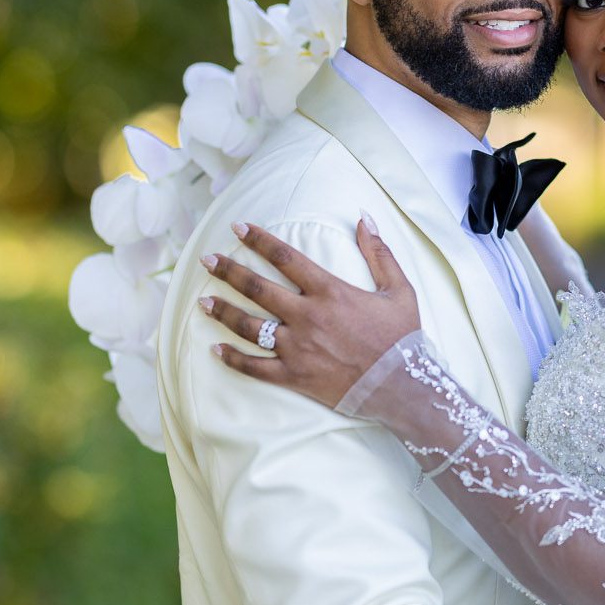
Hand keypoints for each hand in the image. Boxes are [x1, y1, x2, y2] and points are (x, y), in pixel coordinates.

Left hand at [199, 216, 420, 409]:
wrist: (403, 386)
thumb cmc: (402, 337)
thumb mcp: (399, 289)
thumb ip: (379, 253)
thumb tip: (363, 219)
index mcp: (330, 291)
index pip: (285, 258)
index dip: (259, 240)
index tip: (238, 228)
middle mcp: (307, 316)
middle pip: (257, 288)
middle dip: (228, 271)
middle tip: (206, 260)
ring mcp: (297, 347)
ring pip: (248, 326)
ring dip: (223, 311)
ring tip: (202, 301)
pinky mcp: (294, 376)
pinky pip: (254, 367)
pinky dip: (232, 359)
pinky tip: (216, 349)